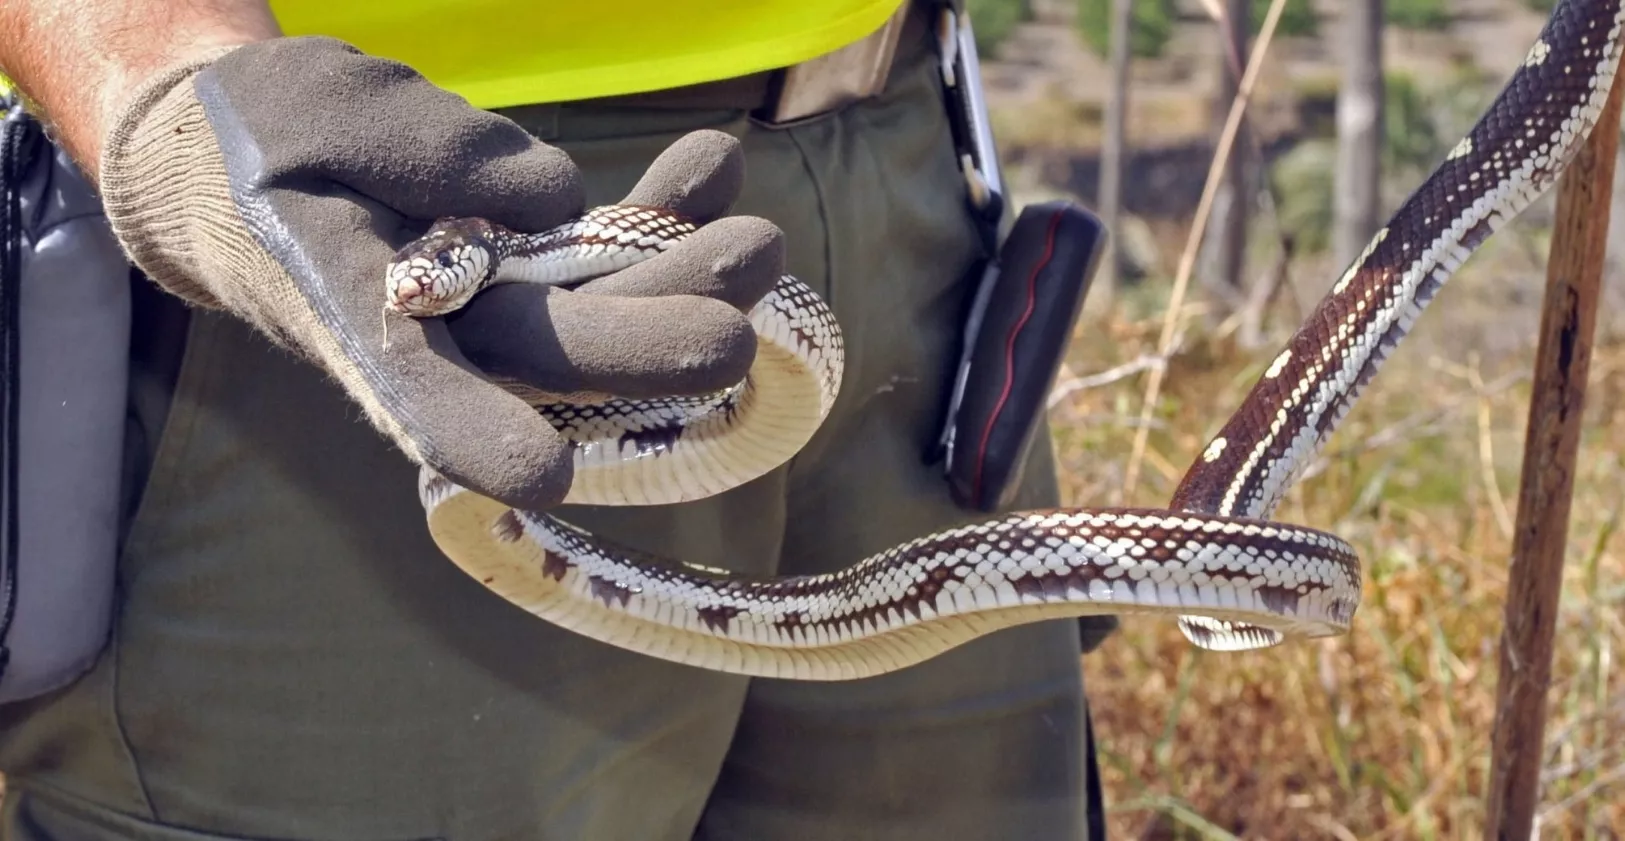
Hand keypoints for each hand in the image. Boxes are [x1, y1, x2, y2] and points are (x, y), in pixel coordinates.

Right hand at [97, 36, 781, 509]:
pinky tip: (716, 173)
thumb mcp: (316, 111)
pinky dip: (660, 219)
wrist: (250, 160)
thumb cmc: (263, 139)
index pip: (411, 384)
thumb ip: (423, 148)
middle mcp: (435, 334)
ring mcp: (492, 309)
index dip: (474, 431)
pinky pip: (603, 257)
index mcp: (350, 312)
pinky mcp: (530, 273)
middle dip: (643, 340)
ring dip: (679, 281)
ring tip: (759, 242)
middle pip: (544, 354)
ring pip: (595, 313)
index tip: (542, 475)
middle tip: (736, 321)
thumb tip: (558, 200)